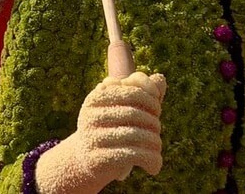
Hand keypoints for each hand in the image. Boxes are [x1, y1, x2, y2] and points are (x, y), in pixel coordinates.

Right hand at [34, 71, 165, 193]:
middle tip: (157, 131)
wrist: (84, 160)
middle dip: (153, 122)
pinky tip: (154, 166)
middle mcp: (91, 115)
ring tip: (157, 147)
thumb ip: (143, 92)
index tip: (157, 110)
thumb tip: (160, 79)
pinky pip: (131, 155)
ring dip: (153, 142)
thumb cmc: (110, 129)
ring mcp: (92, 137)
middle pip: (134, 113)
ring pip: (134, 135)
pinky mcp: (98, 159)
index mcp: (98, 96)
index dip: (151, 99)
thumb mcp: (124, 108)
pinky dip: (149, 160)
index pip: (133, 90)